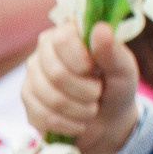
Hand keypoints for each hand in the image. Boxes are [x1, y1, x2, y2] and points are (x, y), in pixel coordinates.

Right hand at [20, 21, 139, 153]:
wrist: (108, 120)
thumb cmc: (116, 87)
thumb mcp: (124, 70)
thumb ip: (113, 52)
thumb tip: (100, 28)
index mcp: (69, 32)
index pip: (63, 39)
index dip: (82, 60)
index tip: (96, 71)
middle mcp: (46, 48)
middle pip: (56, 73)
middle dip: (86, 92)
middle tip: (98, 93)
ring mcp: (33, 73)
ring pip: (51, 98)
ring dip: (81, 111)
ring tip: (91, 108)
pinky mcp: (28, 98)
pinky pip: (43, 116)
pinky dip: (69, 124)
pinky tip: (78, 121)